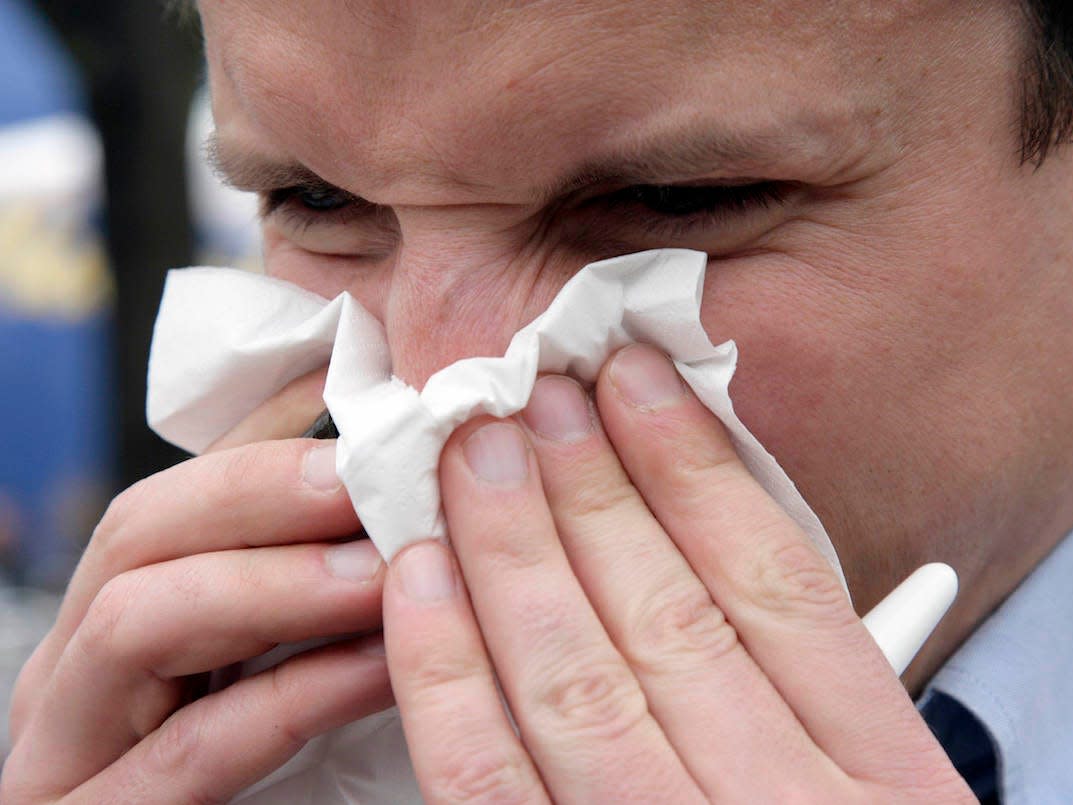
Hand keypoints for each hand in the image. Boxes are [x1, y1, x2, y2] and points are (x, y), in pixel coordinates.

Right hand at [2, 370, 390, 803]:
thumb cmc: (252, 764)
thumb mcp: (268, 648)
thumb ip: (302, 569)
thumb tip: (375, 473)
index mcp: (113, 606)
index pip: (179, 484)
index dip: (270, 431)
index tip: (370, 401)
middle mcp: (71, 664)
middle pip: (140, 530)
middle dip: (266, 493)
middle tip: (374, 482)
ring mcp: (66, 745)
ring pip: (140, 620)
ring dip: (277, 584)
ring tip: (385, 570)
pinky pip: (195, 746)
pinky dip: (297, 694)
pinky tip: (382, 667)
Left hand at [382, 345, 972, 801]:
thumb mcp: (872, 787)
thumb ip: (802, 673)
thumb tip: (697, 508)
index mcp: (882, 779)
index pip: (775, 578)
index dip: (696, 464)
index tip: (636, 377)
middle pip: (666, 612)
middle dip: (588, 483)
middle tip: (531, 389)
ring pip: (574, 680)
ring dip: (512, 548)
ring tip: (473, 449)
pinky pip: (487, 784)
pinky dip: (445, 675)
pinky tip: (419, 578)